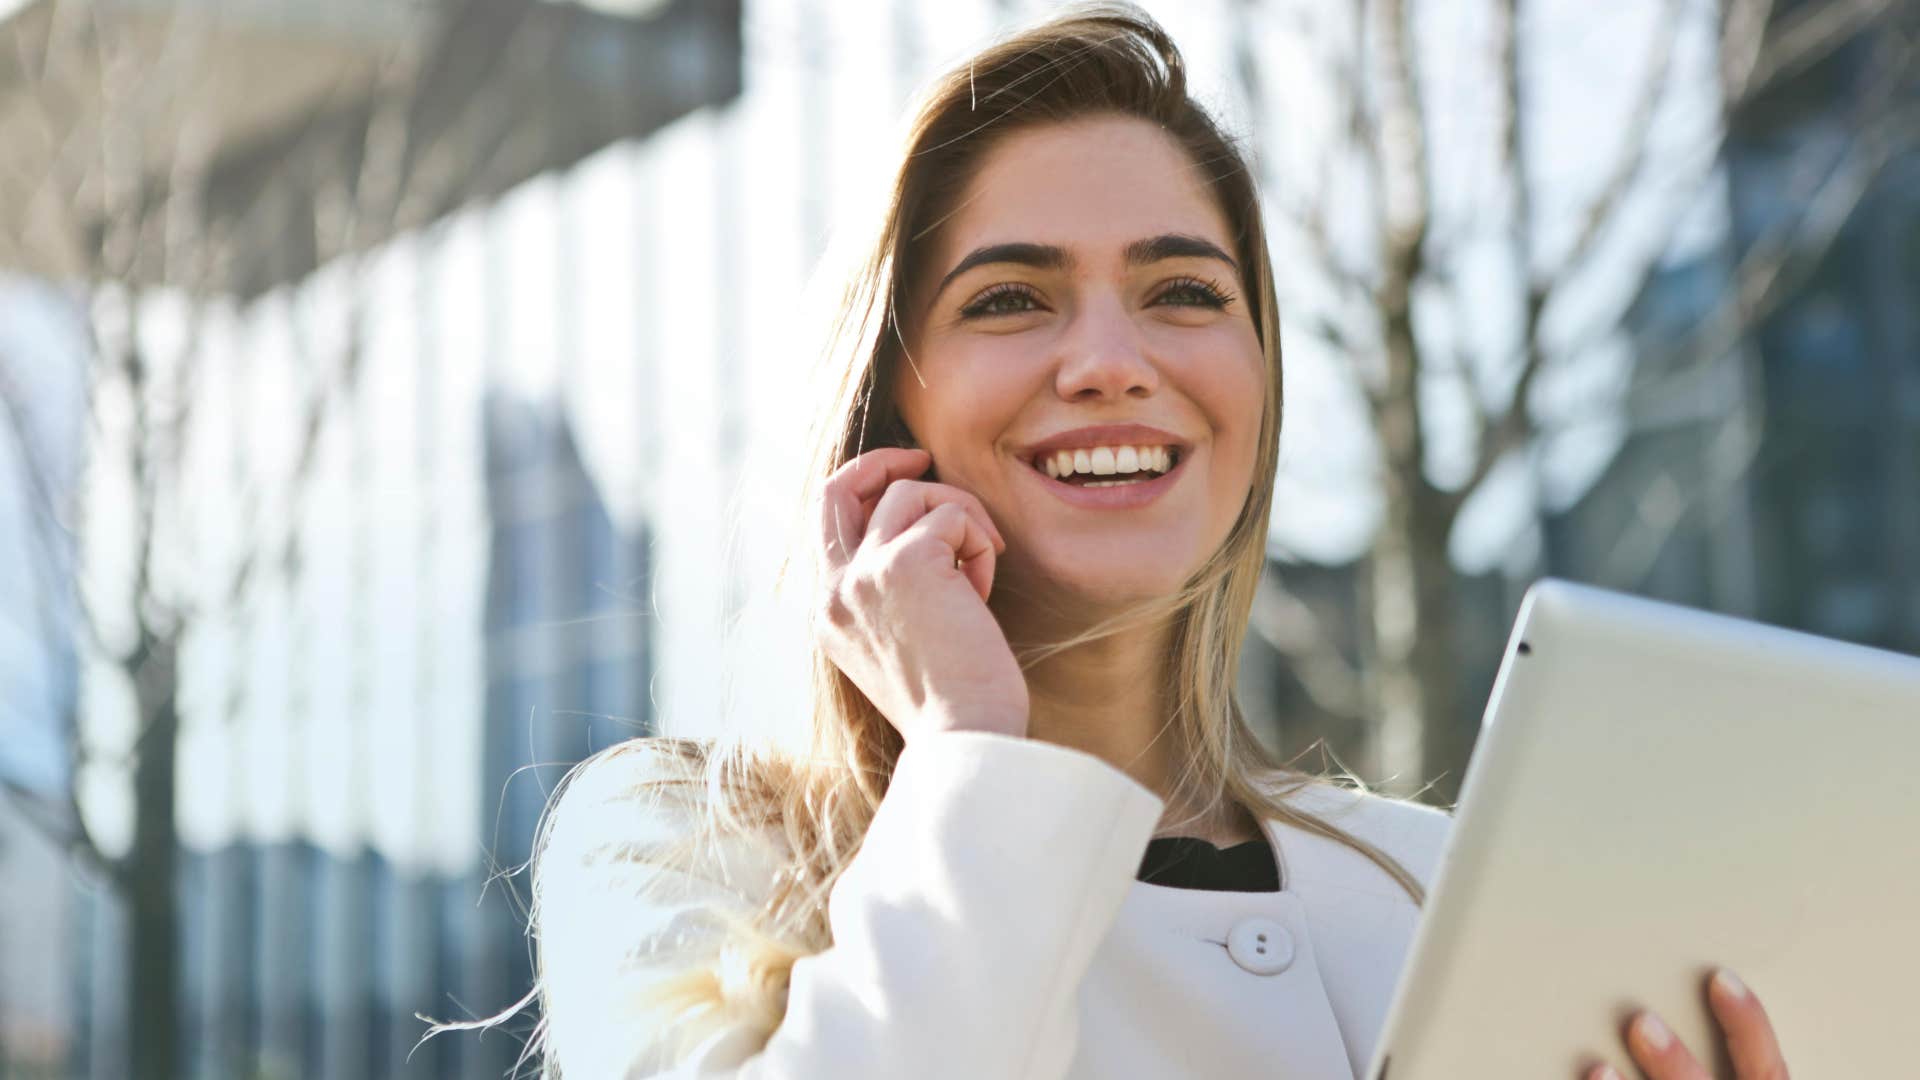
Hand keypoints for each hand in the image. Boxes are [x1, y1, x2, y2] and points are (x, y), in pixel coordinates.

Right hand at [811, 447, 1028, 742]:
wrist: (965, 738)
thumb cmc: (952, 703)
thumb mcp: (901, 645)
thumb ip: (890, 594)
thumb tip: (924, 536)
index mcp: (828, 614)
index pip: (827, 524)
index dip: (866, 491)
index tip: (907, 482)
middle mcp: (834, 591)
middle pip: (837, 487)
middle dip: (882, 461)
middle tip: (924, 458)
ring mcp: (864, 574)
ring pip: (912, 494)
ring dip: (960, 518)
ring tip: (980, 569)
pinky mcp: (906, 562)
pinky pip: (953, 515)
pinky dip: (979, 542)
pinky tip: (984, 591)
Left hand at [1584, 968, 1787, 1079]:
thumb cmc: (1718, 1077)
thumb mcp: (1740, 1071)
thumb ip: (1731, 1056)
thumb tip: (1687, 995)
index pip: (1768, 1069)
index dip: (1748, 1023)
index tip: (1720, 980)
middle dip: (1675, 1063)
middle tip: (1641, 1023)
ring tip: (1601, 1067)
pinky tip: (1593, 1078)